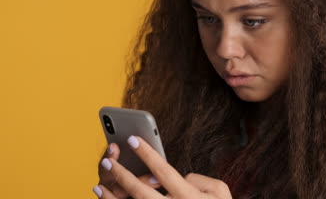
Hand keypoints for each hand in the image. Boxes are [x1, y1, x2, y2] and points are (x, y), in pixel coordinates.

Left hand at [93, 136, 232, 198]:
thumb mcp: (220, 191)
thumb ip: (199, 179)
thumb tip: (180, 176)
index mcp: (188, 197)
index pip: (163, 171)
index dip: (146, 153)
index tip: (132, 139)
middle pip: (140, 191)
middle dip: (122, 174)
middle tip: (107, 159)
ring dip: (112, 197)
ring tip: (97, 184)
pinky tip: (106, 198)